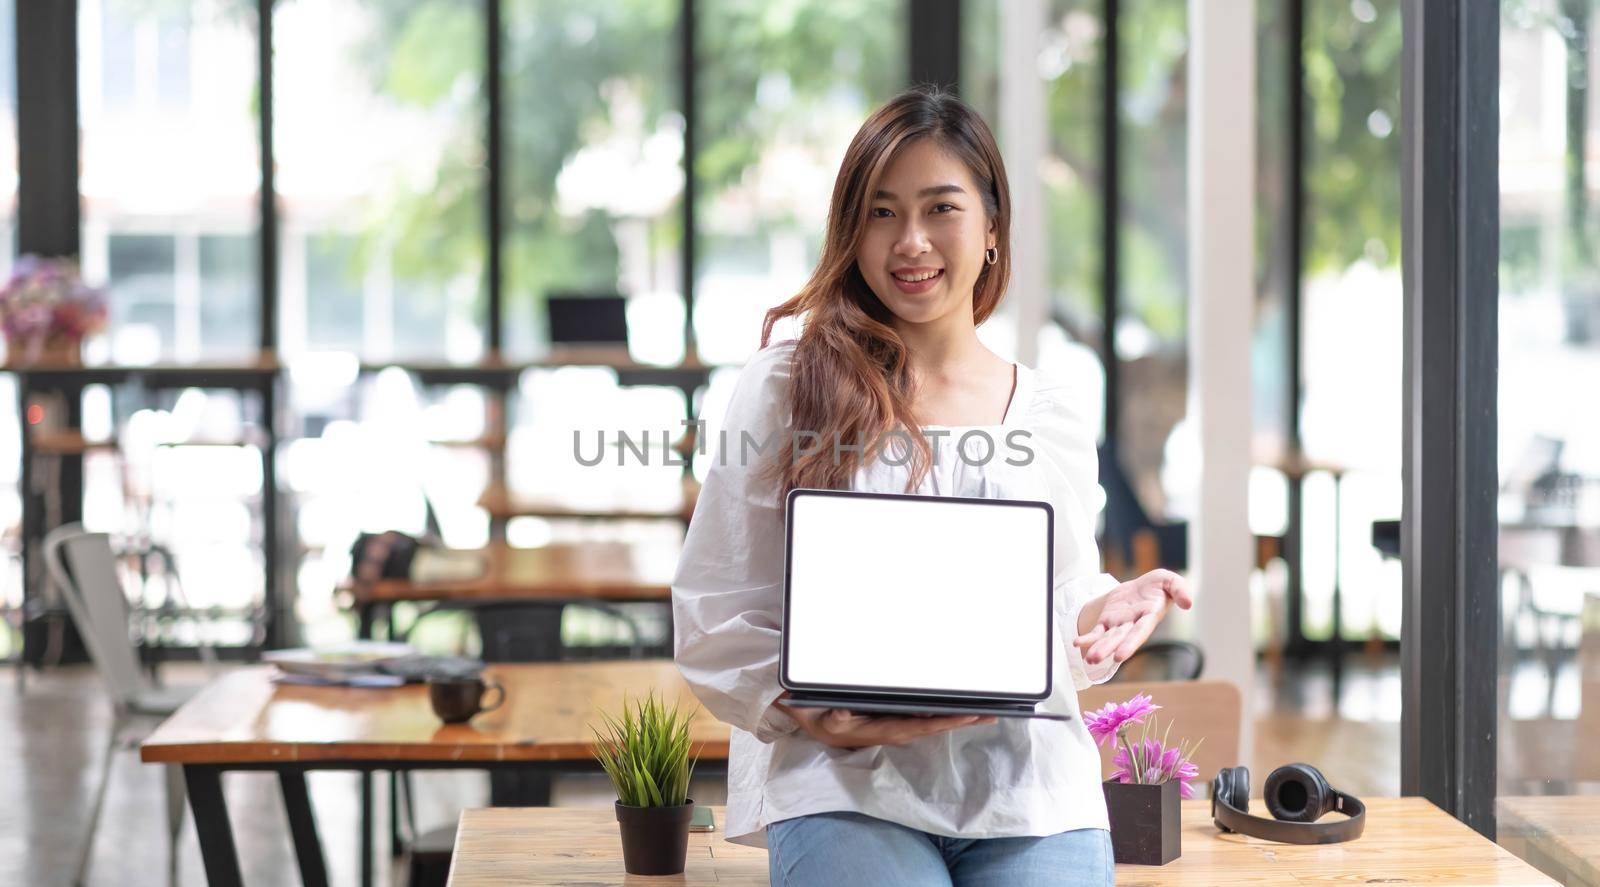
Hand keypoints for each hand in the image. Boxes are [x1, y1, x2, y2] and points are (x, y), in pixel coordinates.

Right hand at [774, 701, 995, 749]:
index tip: (969, 716)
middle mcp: (896, 729)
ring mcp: (898, 725)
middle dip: (964, 720)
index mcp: (885, 729)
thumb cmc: (821, 718)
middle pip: (937, 725)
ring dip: (958, 717)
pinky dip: (944, 712)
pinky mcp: (896, 719)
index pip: (923, 726)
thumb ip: (834, 716)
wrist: (813, 722)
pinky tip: (959, 707)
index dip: (947, 721)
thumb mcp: (823, 718)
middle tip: (993, 714)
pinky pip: (926, 716)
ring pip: (934, 721)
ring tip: (985, 711)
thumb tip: (843, 712)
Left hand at [1074, 569, 1193, 665]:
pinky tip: (1077, 643)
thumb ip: (1180, 589)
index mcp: (1149, 616)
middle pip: (1120, 639)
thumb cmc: (1159, 586)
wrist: (1143, 586)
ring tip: (1089, 659)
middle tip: (1096, 659)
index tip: (1120, 656)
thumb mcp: (1170, 581)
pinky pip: (1096, 632)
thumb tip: (1188, 603)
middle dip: (1109, 649)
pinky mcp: (1108, 621)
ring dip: (1098, 649)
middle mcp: (1133, 624)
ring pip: (1108, 639)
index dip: (1130, 644)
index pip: (1140, 632)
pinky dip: (1088, 639)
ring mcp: (1119, 624)